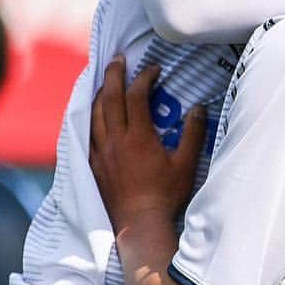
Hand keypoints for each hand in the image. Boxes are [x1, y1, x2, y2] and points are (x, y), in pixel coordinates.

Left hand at [89, 58, 206, 231]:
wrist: (139, 224)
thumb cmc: (166, 195)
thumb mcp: (186, 164)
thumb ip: (192, 134)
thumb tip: (198, 108)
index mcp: (139, 137)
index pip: (137, 96)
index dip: (145, 78)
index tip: (154, 70)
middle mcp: (116, 140)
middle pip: (110, 98)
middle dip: (115, 75)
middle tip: (118, 59)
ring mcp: (101, 152)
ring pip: (95, 114)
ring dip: (100, 93)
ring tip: (106, 81)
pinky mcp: (93, 165)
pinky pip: (86, 134)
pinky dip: (89, 117)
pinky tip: (92, 114)